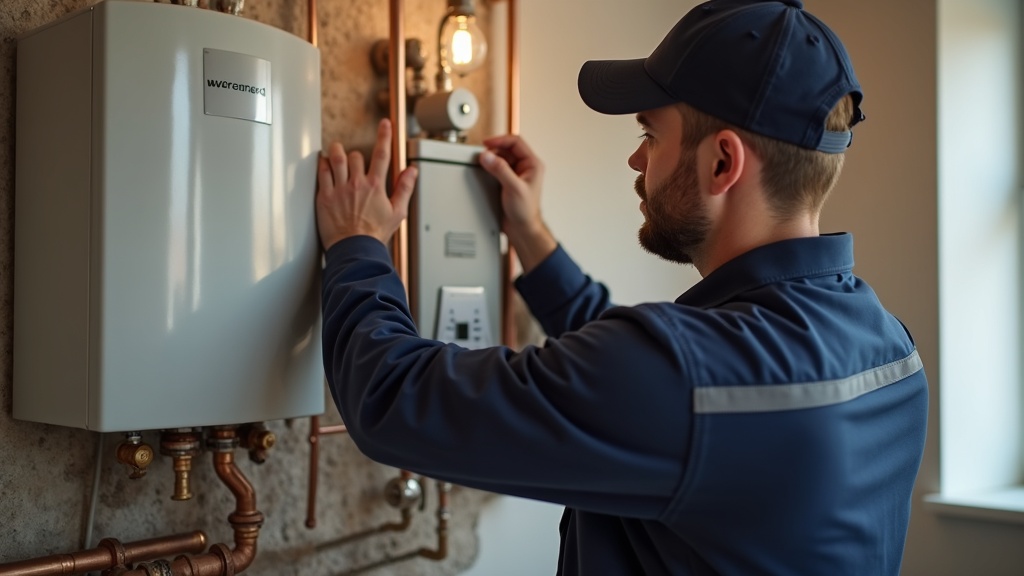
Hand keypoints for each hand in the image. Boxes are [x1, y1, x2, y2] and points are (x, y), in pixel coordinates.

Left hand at [316, 119, 417, 249]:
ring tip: (336, 151)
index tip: (385, 124)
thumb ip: (405, 188)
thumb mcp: (398, 212)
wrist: (355, 250)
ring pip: (336, 158)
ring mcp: (339, 189)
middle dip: (356, 155)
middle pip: (356, 155)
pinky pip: (322, 172)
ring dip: (337, 151)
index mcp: (376, 186)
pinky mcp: (324, 197)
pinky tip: (324, 164)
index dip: (384, 136)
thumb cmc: (375, 234)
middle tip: (355, 161)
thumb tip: (412, 171)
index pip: (382, 154)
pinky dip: (323, 164)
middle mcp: (357, 184)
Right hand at [479, 134, 556, 271]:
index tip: (487, 143)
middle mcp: (526, 167)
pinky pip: (497, 168)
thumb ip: (500, 170)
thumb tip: (487, 156)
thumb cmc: (525, 211)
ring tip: (482, 163)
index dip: (500, 140)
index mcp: (533, 164)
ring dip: (491, 159)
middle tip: (482, 156)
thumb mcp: (513, 188)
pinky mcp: (508, 181)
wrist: (522, 228)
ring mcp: (516, 174)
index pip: (516, 142)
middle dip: (493, 151)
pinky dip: (490, 168)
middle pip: (507, 149)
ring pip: (501, 158)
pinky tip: (484, 171)